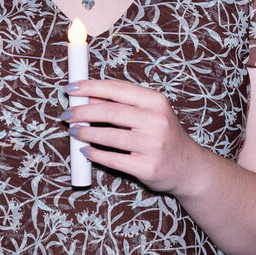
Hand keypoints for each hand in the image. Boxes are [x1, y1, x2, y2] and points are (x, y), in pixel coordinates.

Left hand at [62, 78, 210, 196]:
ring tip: (75, 131)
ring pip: (109, 136)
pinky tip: (86, 150)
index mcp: (156, 102)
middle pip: (110, 112)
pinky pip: (113, 160)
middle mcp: (157, 121)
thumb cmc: (163, 136)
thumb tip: (88, 96)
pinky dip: (95, 154)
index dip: (90, 87)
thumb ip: (122, 103)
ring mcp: (153, 146)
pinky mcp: (147, 168)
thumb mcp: (150, 113)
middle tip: (67, 114)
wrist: (188, 167)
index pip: (117, 89)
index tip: (70, 88)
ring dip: (86, 133)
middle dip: (82, 112)